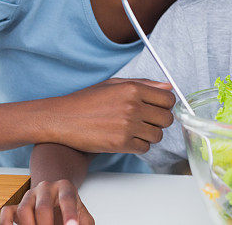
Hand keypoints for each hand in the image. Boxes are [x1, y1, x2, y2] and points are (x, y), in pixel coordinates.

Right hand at [0, 179, 93, 224]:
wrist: (56, 195)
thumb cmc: (70, 207)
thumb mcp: (82, 214)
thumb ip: (84, 223)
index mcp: (65, 187)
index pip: (67, 199)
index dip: (70, 214)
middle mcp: (46, 188)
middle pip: (43, 206)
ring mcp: (30, 195)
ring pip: (24, 209)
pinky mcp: (17, 205)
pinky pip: (7, 211)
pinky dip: (6, 222)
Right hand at [48, 78, 175, 153]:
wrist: (63, 119)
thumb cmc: (87, 100)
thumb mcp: (114, 84)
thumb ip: (144, 84)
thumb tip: (168, 87)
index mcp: (133, 89)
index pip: (168, 99)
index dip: (166, 105)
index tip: (158, 108)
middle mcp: (133, 106)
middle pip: (166, 118)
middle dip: (159, 121)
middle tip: (146, 121)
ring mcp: (127, 126)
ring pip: (157, 135)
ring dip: (149, 135)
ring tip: (134, 130)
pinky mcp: (120, 143)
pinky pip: (144, 148)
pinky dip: (138, 145)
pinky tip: (126, 138)